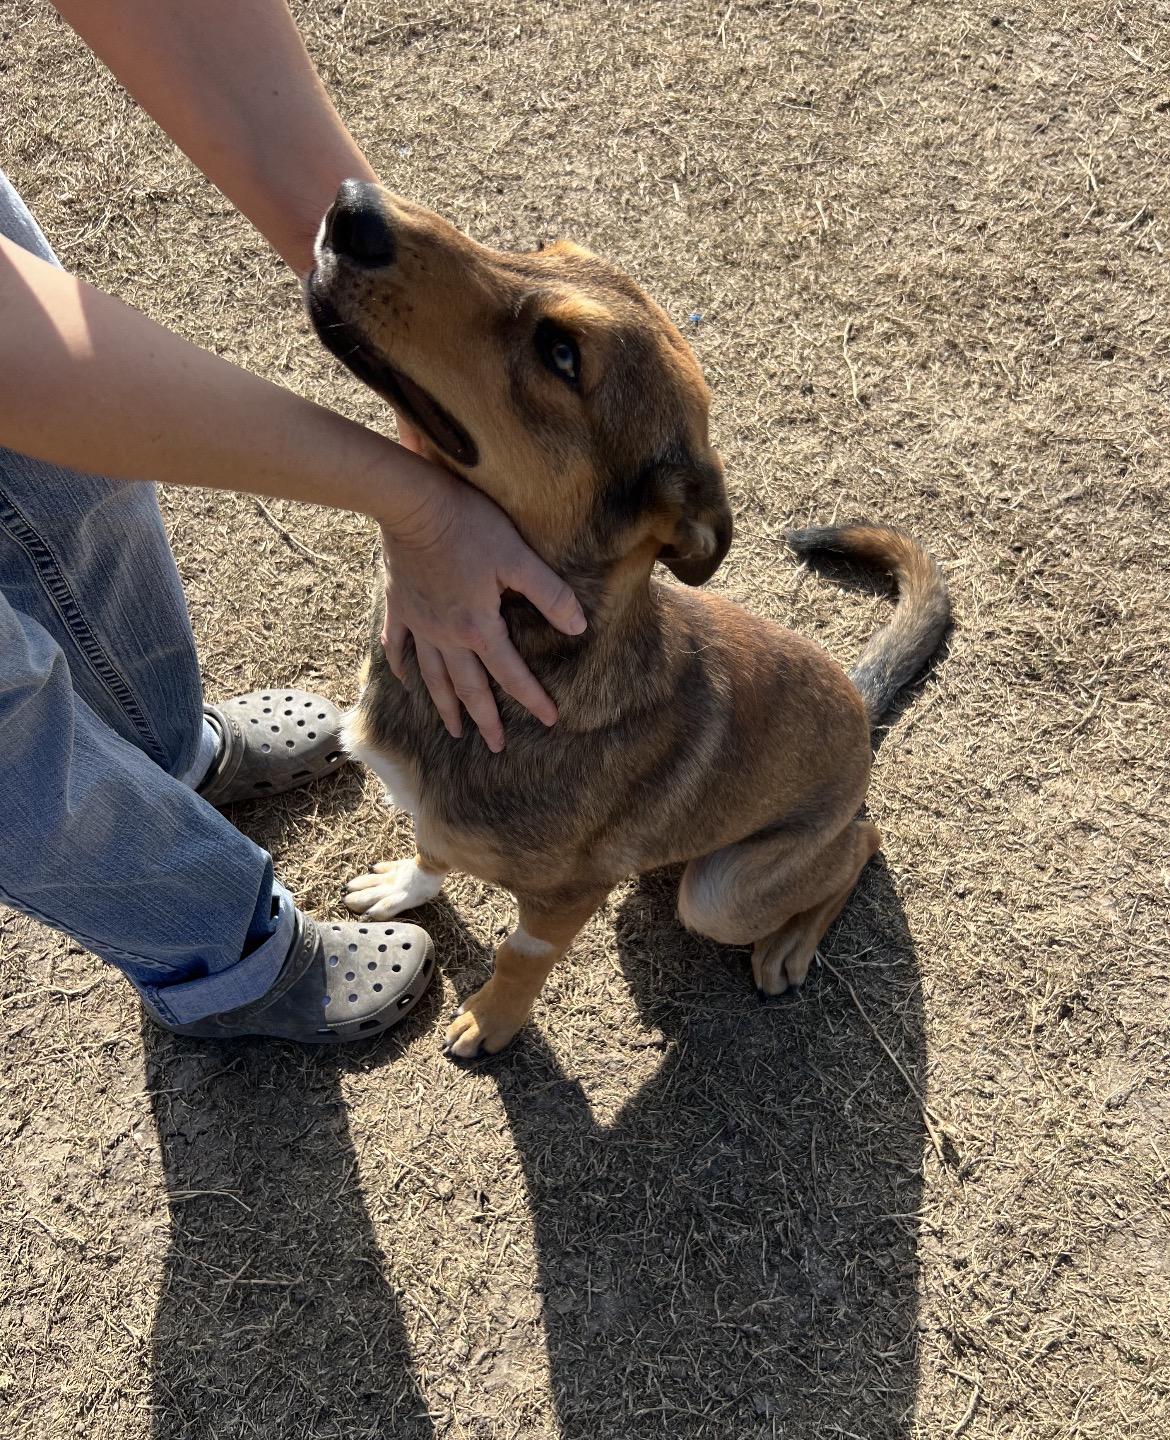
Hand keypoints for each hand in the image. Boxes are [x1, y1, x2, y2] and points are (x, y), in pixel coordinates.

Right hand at [379, 419, 585, 751]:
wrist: (412, 503)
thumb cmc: (469, 525)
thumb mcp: (518, 557)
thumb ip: (549, 594)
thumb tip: (579, 626)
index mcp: (478, 627)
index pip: (511, 673)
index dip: (532, 698)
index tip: (550, 719)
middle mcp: (446, 635)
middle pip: (468, 687)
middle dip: (484, 719)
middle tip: (495, 747)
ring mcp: (419, 623)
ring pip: (432, 677)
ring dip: (444, 705)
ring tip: (453, 730)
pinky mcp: (399, 605)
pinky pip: (398, 646)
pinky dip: (402, 667)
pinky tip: (406, 682)